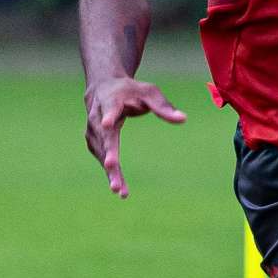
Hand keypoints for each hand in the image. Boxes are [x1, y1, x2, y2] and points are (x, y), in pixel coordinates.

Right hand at [84, 76, 185, 196]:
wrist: (103, 88)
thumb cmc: (130, 91)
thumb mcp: (149, 93)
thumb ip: (164, 107)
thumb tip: (183, 119)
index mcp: (111, 100)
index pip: (110, 108)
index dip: (108, 117)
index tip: (106, 124)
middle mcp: (98, 116)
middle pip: (104, 136)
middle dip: (108, 152)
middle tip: (111, 166)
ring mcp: (93, 130)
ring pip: (102, 153)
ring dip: (110, 171)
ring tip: (120, 190)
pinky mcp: (93, 141)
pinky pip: (103, 159)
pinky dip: (111, 174)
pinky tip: (121, 189)